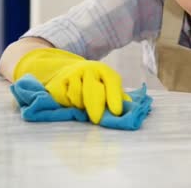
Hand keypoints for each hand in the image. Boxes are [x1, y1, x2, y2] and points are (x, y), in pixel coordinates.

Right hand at [14, 48, 130, 123]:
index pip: (111, 82)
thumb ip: (118, 97)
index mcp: (104, 71)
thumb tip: (131, 109)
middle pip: (93, 90)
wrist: (70, 71)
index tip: (116, 112)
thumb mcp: (108, 86)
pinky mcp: (58, 82)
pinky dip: (69, 104)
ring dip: (81, 106)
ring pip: (78, 97)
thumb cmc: (94, 83)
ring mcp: (72, 74)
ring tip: (84, 105)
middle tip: (98, 121)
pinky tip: (72, 102)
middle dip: (96, 108)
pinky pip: (65, 99)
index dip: (114, 98)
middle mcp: (89, 69)